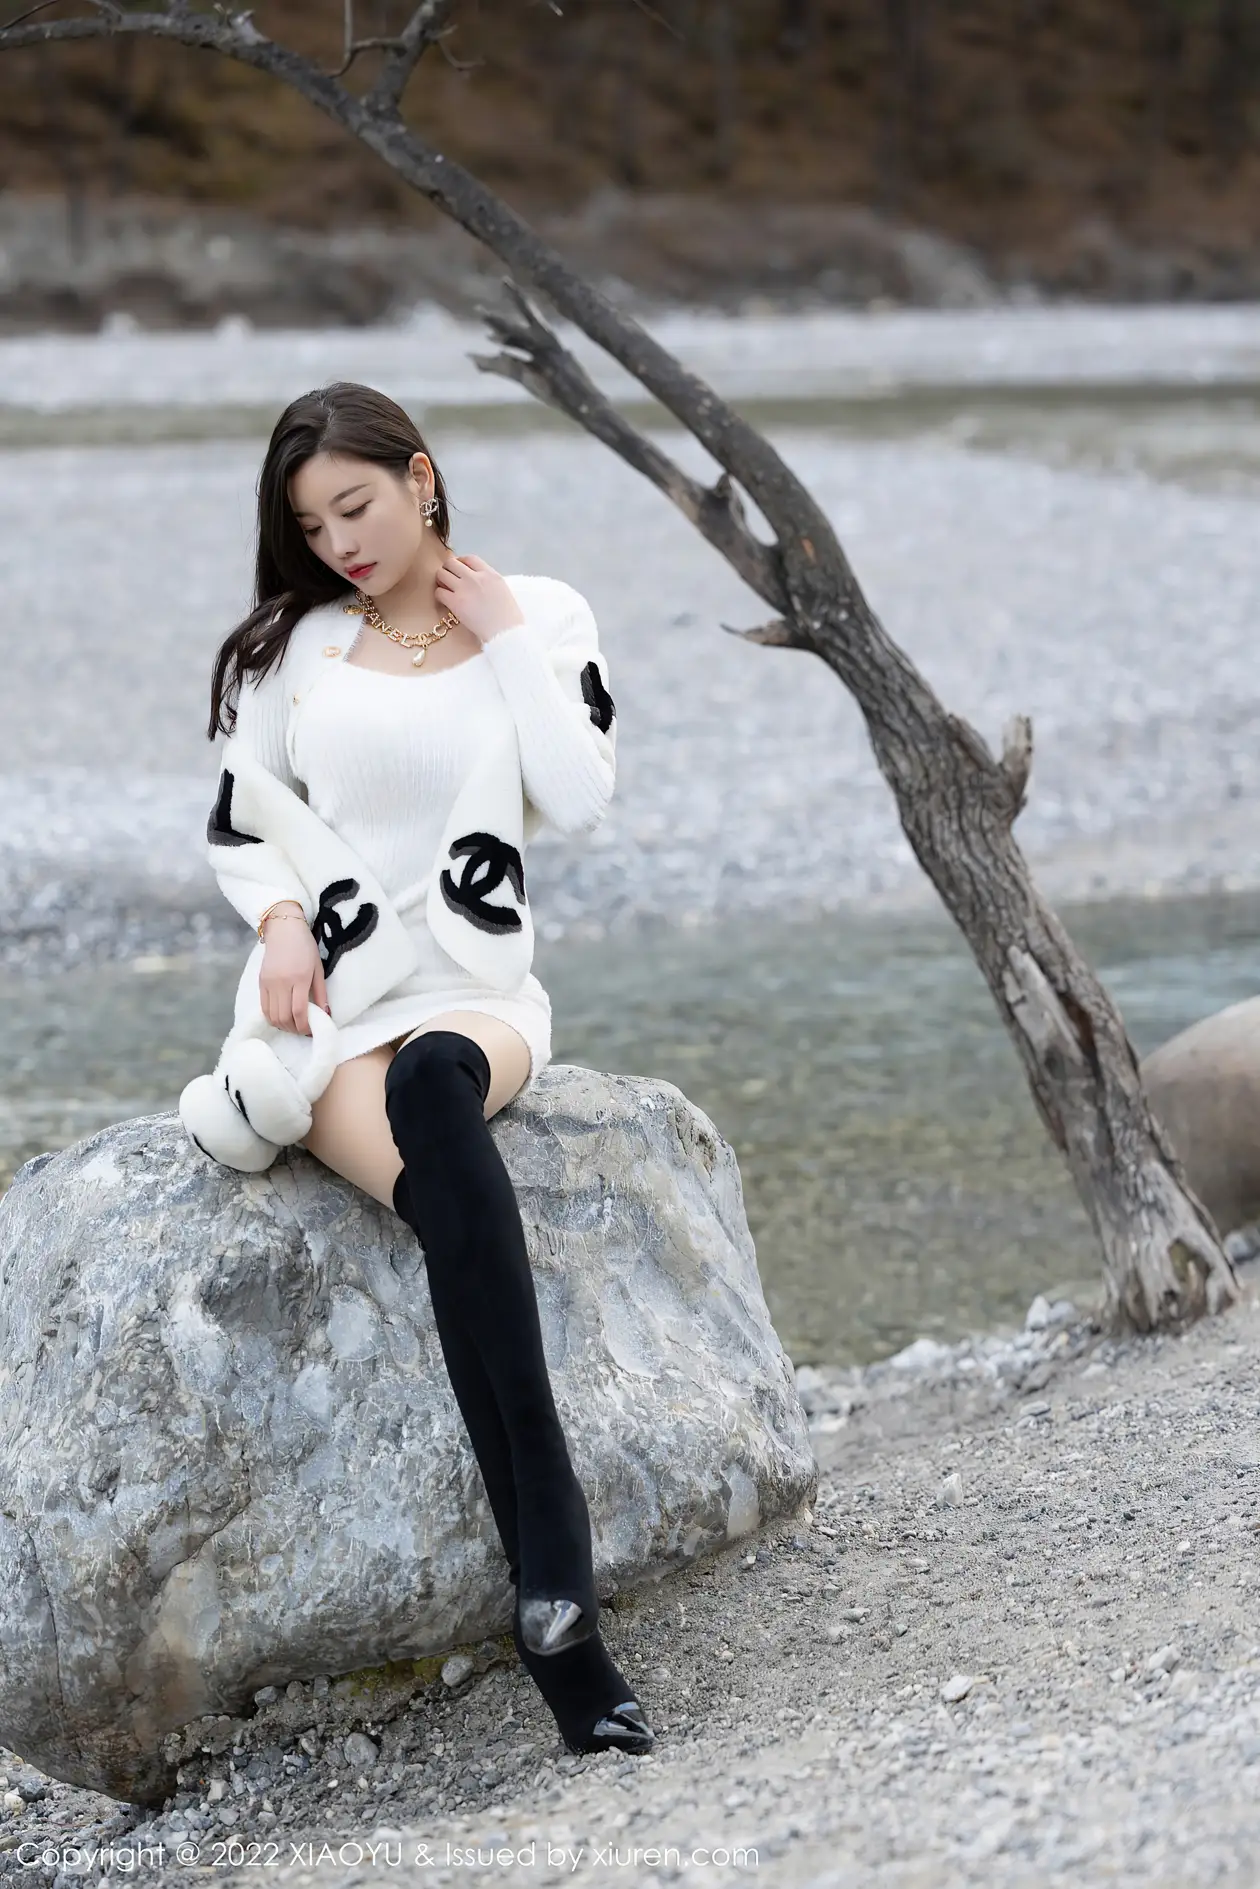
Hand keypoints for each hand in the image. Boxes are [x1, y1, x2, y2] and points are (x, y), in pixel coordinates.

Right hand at [260, 919, 329, 1034]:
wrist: (284, 929)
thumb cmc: (305, 947)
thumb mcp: (318, 968)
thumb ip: (321, 993)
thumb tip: (326, 1014)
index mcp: (299, 978)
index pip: (299, 1011)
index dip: (304, 1026)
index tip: (311, 1031)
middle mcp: (281, 983)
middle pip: (284, 1017)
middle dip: (294, 1029)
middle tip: (303, 1030)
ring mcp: (269, 983)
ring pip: (272, 1016)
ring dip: (283, 1026)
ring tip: (293, 1025)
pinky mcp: (260, 983)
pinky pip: (264, 1008)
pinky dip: (272, 1018)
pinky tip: (282, 1018)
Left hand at [434, 553, 523, 644]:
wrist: (505, 631)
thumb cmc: (508, 616)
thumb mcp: (502, 589)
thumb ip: (488, 581)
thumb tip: (476, 579)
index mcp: (489, 573)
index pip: (469, 558)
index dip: (460, 562)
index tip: (459, 569)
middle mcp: (475, 577)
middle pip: (451, 563)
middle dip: (447, 569)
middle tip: (448, 579)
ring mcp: (463, 589)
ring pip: (442, 574)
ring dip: (441, 580)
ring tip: (445, 589)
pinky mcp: (455, 603)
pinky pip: (439, 592)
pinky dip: (439, 595)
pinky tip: (445, 601)